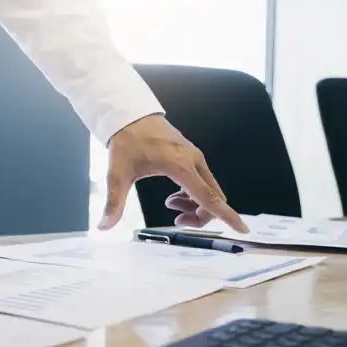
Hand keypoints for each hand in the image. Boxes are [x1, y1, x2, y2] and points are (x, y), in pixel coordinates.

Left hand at [99, 115, 247, 232]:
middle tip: (176, 220)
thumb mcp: (116, 174)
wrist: (130, 117)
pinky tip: (175, 197)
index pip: (209, 197)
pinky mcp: (192, 156)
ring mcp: (195, 157)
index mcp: (180, 166)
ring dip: (196, 206)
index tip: (242, 229)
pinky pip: (203, 182)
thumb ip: (113, 203)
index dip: (226, 215)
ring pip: (209, 191)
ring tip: (171, 206)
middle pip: (212, 198)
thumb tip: (104, 226)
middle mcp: (193, 160)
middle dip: (200, 215)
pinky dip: (194, 195)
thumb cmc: (125, 143)